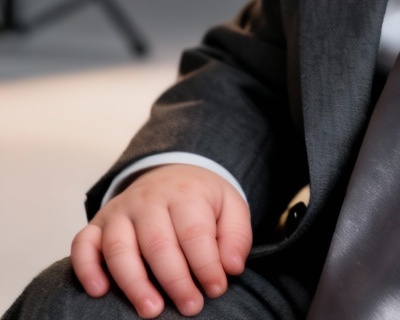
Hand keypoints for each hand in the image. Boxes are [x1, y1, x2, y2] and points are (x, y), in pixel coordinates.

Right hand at [70, 163, 251, 317]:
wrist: (171, 173)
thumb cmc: (202, 201)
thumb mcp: (230, 207)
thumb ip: (236, 236)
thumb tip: (232, 267)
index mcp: (186, 193)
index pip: (195, 232)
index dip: (206, 264)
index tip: (216, 289)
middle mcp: (149, 200)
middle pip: (158, 243)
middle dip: (174, 280)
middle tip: (190, 307)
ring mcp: (120, 211)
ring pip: (119, 248)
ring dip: (134, 283)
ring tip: (152, 310)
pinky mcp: (97, 224)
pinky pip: (83, 244)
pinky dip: (86, 268)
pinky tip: (99, 291)